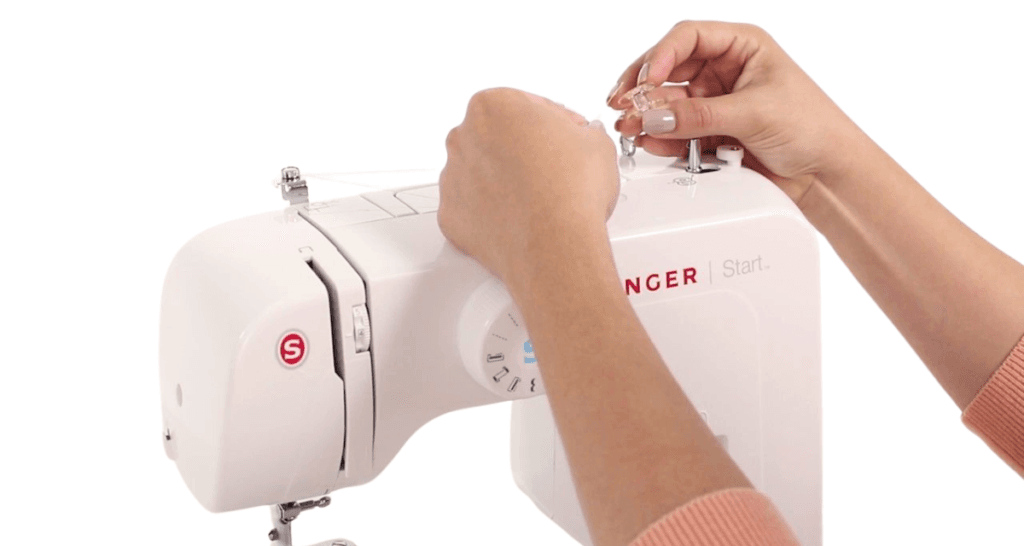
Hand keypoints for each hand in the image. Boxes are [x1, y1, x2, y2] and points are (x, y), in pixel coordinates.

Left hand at [438, 88, 619, 292]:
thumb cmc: (571, 192)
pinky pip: (471, 209)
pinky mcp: (450, 216)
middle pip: (495, 137)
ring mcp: (452, 178)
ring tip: (536, 197)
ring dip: (503, 180)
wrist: (555, 245)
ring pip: (479, 173)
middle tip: (550, 167)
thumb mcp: (596, 141)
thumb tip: (583, 139)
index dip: (552, 121)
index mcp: (492, 106)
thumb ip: (582, 132)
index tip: (563, 135)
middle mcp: (462, 138)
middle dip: (521, 150)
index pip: (524, 105)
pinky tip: (516, 217)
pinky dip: (490, 213)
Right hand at [608, 21, 866, 201]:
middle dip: (644, 88)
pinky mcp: (709, 133)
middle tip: (623, 104)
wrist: (825, 174)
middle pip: (669, 70)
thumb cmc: (812, 128)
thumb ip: (699, 115)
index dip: (662, 55)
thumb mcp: (753, 113)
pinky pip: (675, 131)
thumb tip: (654, 116)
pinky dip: (661, 138)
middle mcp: (724, 71)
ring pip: (668, 103)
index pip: (689, 37)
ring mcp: (715, 102)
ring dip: (648, 116)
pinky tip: (651, 143)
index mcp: (742, 46)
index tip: (648, 79)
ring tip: (631, 128)